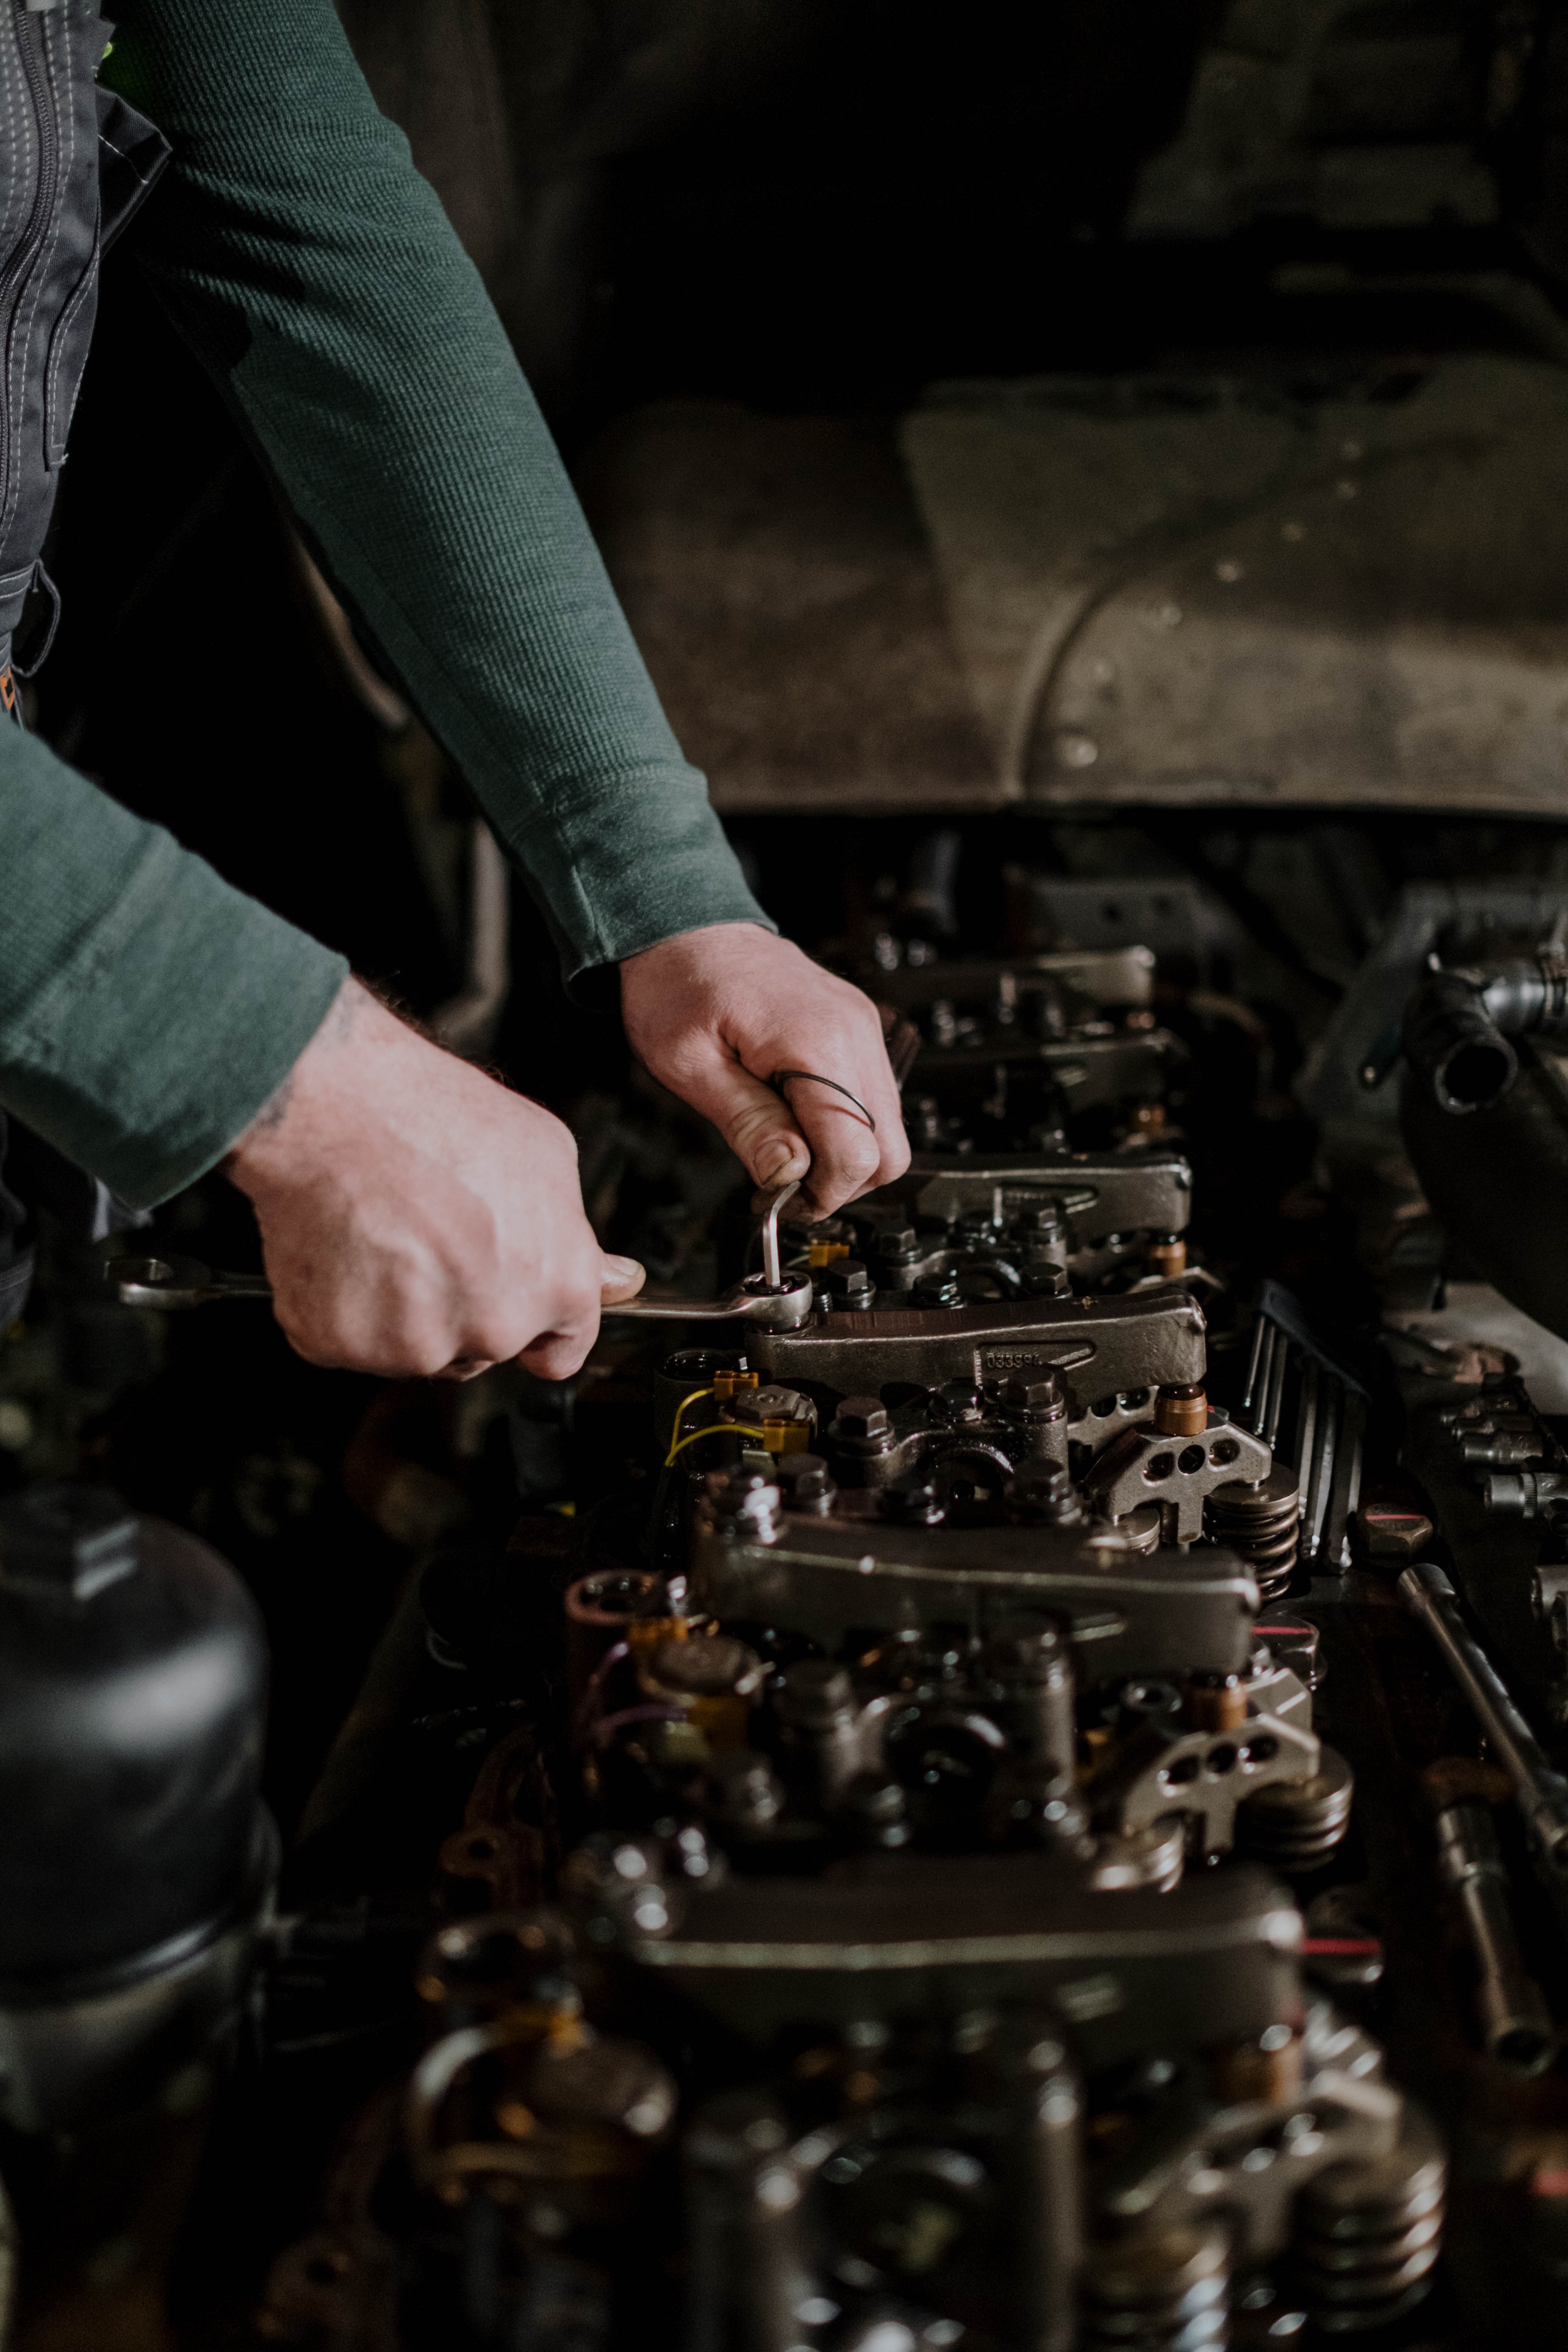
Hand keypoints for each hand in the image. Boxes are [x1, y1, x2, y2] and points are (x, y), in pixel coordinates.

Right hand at [225, 979, 643, 1378]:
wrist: (329, 1106)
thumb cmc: (431, 1116)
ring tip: (384, 1230)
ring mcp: (416, 1343)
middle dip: (464, 1303)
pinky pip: (351, 1342)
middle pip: (485, 1345)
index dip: (538, 1327)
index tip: (515, 1306)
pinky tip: (346, 1248)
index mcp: (557, 1283)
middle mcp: (495, 1326)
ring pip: (415, 1347)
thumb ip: (574, 1232)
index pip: (561, 1350)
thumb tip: (617, 1278)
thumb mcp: (542, 1152)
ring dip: (401, 1307)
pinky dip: (343, 1307)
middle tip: (431, 1233)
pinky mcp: (344, 1345)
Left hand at [621, 924, 910, 1217]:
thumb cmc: (678, 985)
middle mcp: (854, 1033)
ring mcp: (861, 1029)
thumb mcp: (689, 1065)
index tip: (781, 1198)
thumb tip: (788, 1175)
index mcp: (816, 1042)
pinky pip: (871, 1098)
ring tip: (784, 1149)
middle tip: (785, 1183)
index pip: (857, 1153)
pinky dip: (843, 1124)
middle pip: (888, 1150)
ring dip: (842, 1154)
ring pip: (887, 1128)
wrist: (687, 926)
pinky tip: (796, 1118)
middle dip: (840, 1182)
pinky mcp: (856, 1029)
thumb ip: (747, 1124)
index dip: (821, 1192)